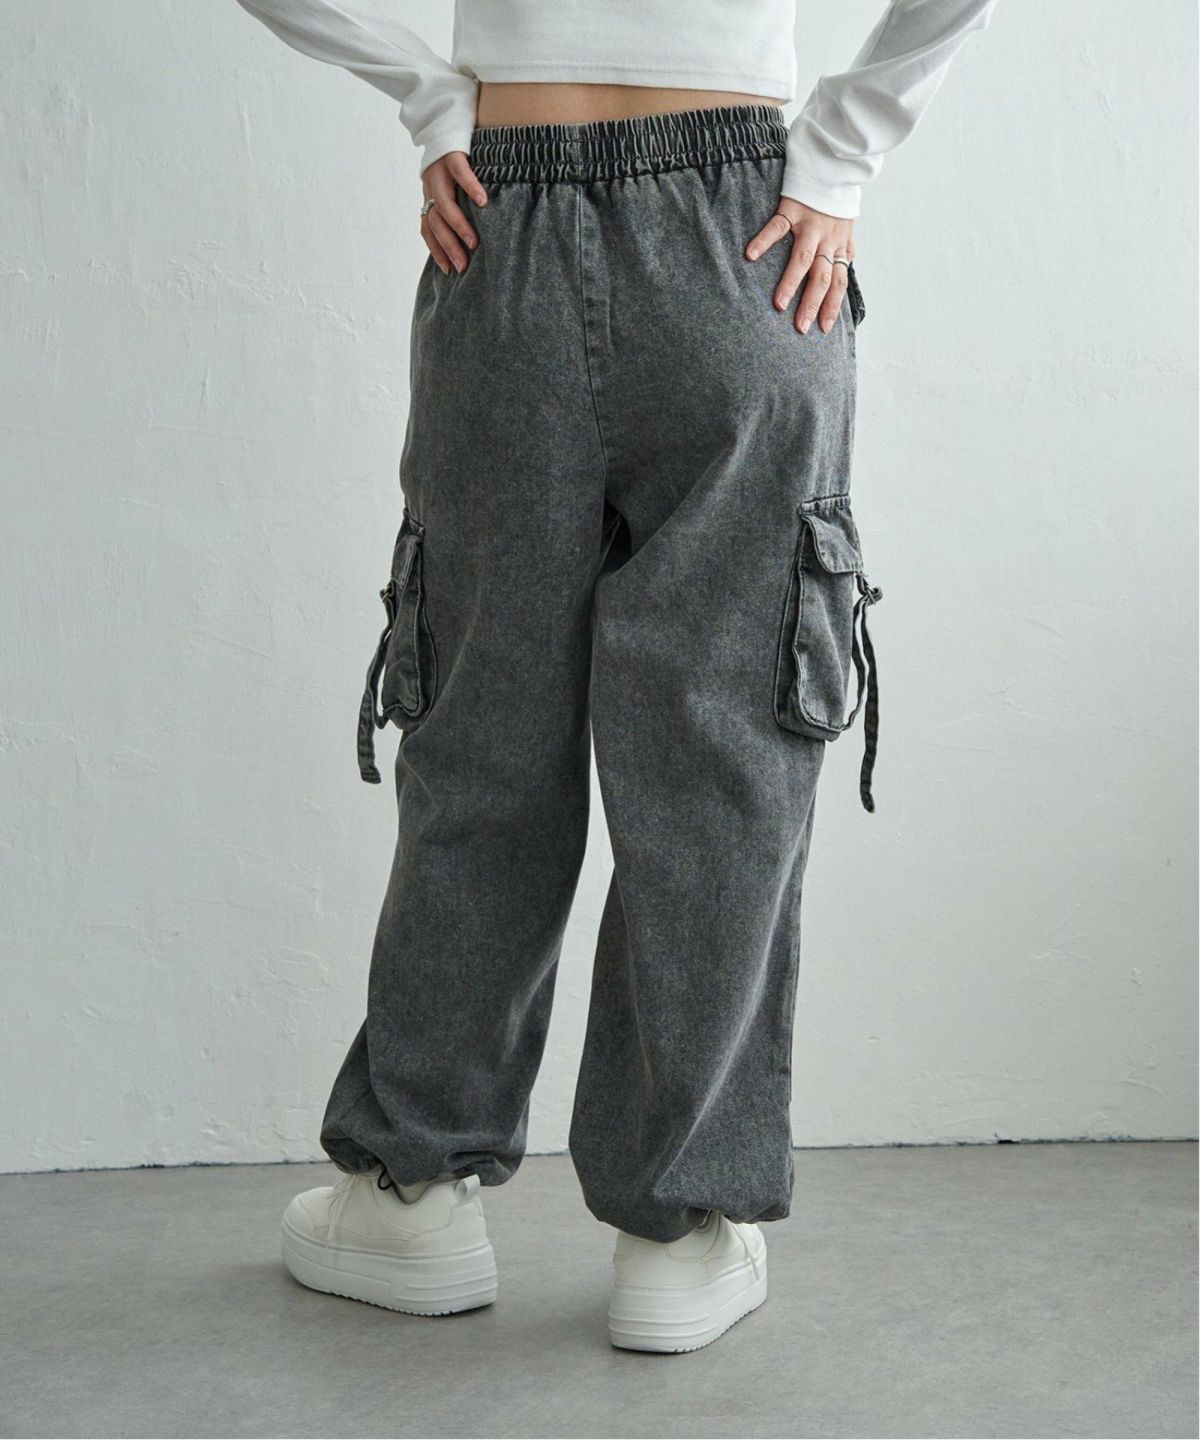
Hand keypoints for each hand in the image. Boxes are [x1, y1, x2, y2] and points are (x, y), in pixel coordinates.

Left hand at [421, 152, 487, 274]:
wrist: (445, 113)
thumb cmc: (454, 154)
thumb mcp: (450, 182)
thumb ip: (456, 203)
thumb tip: (470, 233)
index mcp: (429, 194)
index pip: (428, 228)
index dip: (436, 250)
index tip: (449, 271)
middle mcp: (430, 184)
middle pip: (435, 222)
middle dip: (449, 246)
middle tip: (462, 266)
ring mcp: (439, 169)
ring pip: (444, 203)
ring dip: (458, 226)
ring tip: (473, 243)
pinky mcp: (452, 152)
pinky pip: (460, 173)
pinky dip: (471, 188)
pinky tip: (482, 203)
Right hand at [745, 199, 854, 334]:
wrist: (835, 161)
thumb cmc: (838, 197)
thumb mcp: (848, 224)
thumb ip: (845, 247)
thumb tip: (846, 265)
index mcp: (838, 244)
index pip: (838, 281)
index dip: (832, 304)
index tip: (823, 327)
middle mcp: (827, 238)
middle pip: (821, 277)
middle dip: (812, 303)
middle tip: (800, 327)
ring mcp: (810, 223)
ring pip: (802, 258)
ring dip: (791, 282)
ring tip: (779, 304)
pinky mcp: (793, 207)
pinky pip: (777, 226)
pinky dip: (764, 240)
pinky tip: (750, 255)